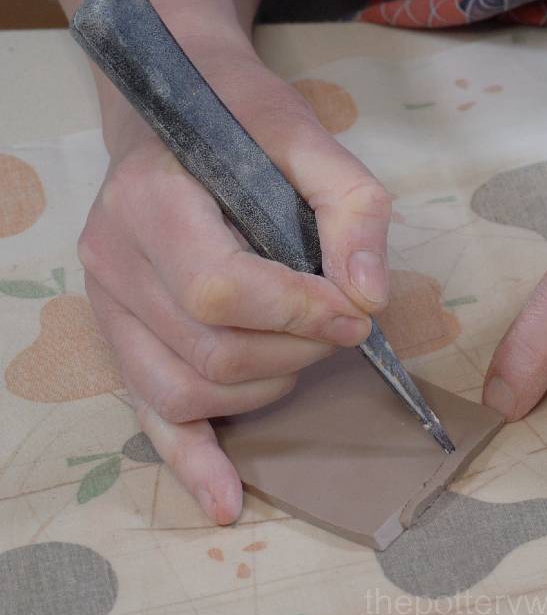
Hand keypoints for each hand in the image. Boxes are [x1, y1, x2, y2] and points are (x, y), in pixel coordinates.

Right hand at [80, 43, 391, 523]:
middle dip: (295, 355)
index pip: (221, 291)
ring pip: (185, 392)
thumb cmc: (241, 122)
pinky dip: (191, 460)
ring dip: (265, 389)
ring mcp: (110, 305)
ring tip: (301, 352)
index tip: (354, 313)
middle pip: (211, 352)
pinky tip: (227, 499)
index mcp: (154, 202)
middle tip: (339, 327)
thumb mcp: (308, 140)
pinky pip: (149, 414)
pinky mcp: (122, 335)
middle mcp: (116, 260)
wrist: (174, 116)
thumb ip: (350, 208)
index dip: (299, 315)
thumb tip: (368, 297)